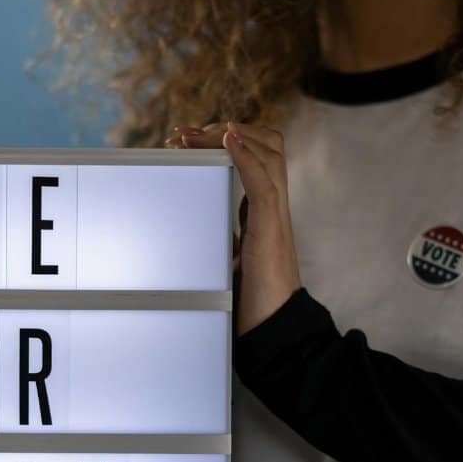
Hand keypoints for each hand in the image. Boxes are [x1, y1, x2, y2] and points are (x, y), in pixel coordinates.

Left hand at [166, 122, 301, 334]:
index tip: (188, 140)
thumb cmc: (253, 303)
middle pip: (268, 144)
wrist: (274, 331)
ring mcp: (276, 217)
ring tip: (195, 134)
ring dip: (231, 135)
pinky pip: (264, 183)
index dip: (227, 140)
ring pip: (271, 153)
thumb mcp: (228, 262)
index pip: (257, 157)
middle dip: (227, 130)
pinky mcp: (271, 232)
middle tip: (186, 135)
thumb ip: (219, 241)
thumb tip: (191, 232)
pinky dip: (246, 156)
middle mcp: (274, 208)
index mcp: (264, 213)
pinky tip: (229, 141)